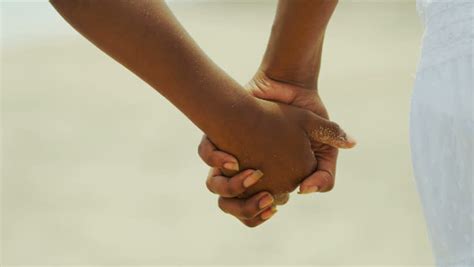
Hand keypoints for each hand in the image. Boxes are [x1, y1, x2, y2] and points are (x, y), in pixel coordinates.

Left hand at [199, 71, 354, 226]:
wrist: (290, 86)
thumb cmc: (307, 118)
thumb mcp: (322, 149)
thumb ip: (325, 174)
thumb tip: (305, 190)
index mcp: (267, 180)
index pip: (257, 211)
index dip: (263, 211)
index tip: (273, 204)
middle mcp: (244, 171)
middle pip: (232, 205)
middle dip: (245, 208)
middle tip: (265, 199)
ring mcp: (230, 156)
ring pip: (215, 186)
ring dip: (230, 188)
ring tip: (253, 177)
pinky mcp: (219, 136)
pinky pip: (206, 154)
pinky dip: (215, 159)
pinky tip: (232, 160)